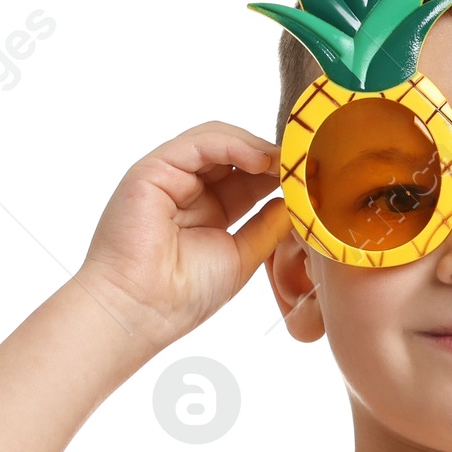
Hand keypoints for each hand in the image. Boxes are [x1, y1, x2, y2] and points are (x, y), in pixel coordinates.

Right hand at [79, 121, 290, 350]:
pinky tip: (259, 159)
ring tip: (286, 161)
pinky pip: (197, 143)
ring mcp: (169, 176)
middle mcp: (187, 189)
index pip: (248, 178)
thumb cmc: (183, 295)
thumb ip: (267, 228)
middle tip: (305, 163)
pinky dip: (231, 144)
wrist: (142, 310)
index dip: (278, 175)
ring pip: (217, 141)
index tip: (310, 179)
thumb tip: (295, 204)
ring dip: (256, 146)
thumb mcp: (241, 256)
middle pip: (235, 155)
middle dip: (272, 157)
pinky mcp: (153, 169)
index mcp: (207, 210)